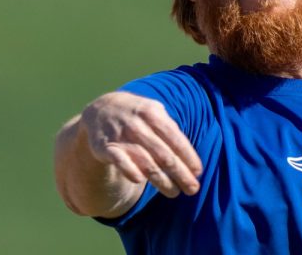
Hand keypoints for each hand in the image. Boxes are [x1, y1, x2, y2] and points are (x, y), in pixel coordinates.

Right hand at [80, 92, 202, 197]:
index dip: (189, 157)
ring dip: (162, 180)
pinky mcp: (105, 147)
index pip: (176, 140)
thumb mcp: (156, 114)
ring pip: (146, 162)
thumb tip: (191, 161)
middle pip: (164, 155)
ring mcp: (121, 136)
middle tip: (192, 189)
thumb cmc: (139, 116)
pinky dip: (129, 170)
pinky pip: (119, 161)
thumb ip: (172, 133)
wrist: (103, 109)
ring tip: (174, 192)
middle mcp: (138, 125)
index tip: (198, 173)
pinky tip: (139, 180)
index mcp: (154, 114)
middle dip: (181, 174)